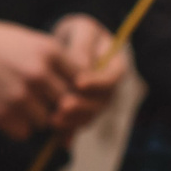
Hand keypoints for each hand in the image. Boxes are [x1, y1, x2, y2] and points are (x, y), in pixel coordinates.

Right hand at [0, 17, 78, 139]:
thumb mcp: (23, 40)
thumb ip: (50, 62)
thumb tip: (73, 90)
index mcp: (48, 51)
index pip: (80, 80)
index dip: (70, 87)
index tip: (57, 88)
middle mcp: (40, 74)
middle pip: (66, 103)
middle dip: (52, 104)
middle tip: (32, 98)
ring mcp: (23, 96)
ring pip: (45, 121)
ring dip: (32, 117)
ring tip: (10, 100)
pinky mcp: (4, 115)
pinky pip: (24, 132)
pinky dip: (14, 126)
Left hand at [49, 14, 127, 137]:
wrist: (65, 45)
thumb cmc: (76, 33)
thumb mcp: (81, 30)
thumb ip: (82, 46)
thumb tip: (81, 68)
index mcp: (116, 66)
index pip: (112, 78)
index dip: (97, 82)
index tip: (78, 82)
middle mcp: (109, 88)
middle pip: (101, 102)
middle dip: (83, 106)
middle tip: (63, 105)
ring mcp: (96, 102)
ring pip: (90, 117)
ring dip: (74, 121)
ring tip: (54, 120)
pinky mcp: (81, 112)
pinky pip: (78, 125)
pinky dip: (68, 133)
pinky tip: (58, 140)